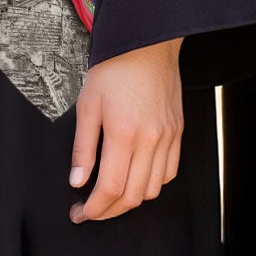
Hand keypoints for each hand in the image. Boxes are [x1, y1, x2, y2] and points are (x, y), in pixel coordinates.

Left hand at [69, 37, 182, 222]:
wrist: (146, 42)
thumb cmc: (115, 67)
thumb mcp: (87, 103)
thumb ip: (83, 146)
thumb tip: (77, 180)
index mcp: (124, 133)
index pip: (111, 188)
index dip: (95, 208)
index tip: (81, 213)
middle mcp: (150, 140)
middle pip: (133, 196)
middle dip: (109, 211)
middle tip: (91, 210)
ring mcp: (167, 138)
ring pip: (153, 189)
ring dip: (131, 200)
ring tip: (111, 195)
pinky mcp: (177, 133)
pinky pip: (169, 173)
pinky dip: (152, 184)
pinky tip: (136, 177)